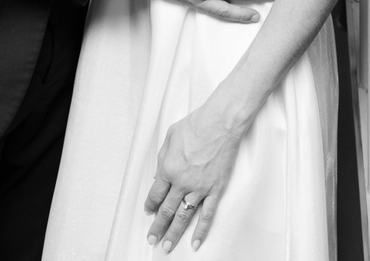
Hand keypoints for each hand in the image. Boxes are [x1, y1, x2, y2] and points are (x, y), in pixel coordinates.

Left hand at [145, 105, 242, 252]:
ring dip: (174, 233)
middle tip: (152, 238)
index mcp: (169, 168)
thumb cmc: (197, 124)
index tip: (148, 212)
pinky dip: (201, 231)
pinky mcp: (215, 190)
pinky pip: (207, 215)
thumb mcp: (170, 136)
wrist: (221, 123)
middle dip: (158, 227)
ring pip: (183, 217)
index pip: (155, 194)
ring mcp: (199, 189)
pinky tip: (196, 242)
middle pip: (166, 210)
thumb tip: (158, 175)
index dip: (150, 205)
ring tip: (167, 246)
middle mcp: (182, 182)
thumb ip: (162, 157)